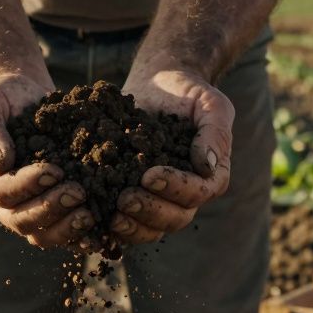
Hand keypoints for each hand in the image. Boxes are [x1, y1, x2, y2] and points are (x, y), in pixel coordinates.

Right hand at [0, 73, 94, 249]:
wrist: (25, 97)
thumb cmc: (1, 98)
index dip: (26, 186)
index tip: (54, 170)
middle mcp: (0, 203)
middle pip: (21, 221)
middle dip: (50, 209)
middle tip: (78, 192)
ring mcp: (27, 209)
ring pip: (42, 234)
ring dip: (67, 228)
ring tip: (90, 213)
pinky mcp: (52, 209)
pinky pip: (64, 232)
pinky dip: (81, 235)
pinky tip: (100, 226)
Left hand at [114, 67, 233, 243]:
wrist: (156, 84)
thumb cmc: (187, 91)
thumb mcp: (209, 103)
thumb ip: (215, 132)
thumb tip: (208, 165)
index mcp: (210, 175)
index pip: (199, 192)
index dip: (176, 188)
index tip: (150, 175)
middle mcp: (186, 194)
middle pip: (175, 218)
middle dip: (150, 211)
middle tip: (125, 198)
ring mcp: (159, 199)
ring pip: (151, 228)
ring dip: (133, 226)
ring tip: (112, 216)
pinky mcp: (134, 197)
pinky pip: (128, 222)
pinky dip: (113, 227)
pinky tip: (97, 218)